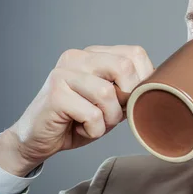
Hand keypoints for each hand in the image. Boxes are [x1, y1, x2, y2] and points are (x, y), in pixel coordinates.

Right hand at [0, 44, 154, 172]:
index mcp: (93, 54)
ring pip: (108, 94)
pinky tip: (79, 128)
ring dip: (108, 119)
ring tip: (94, 123)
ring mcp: (64, 73)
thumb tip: (156, 87)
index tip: (131, 101)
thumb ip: (127, 89)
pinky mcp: (55, 94)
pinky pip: (92, 115)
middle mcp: (77, 57)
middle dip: (126, 99)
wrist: (36, 139)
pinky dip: (93, 130)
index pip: (135, 54)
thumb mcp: (110, 102)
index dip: (143, 81)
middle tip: (113, 114)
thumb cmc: (77, 121)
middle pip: (124, 67)